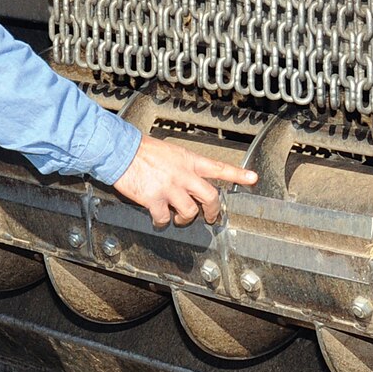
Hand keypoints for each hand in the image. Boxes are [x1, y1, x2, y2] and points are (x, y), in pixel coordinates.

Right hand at [111, 133, 255, 228]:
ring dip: (184, 219)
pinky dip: (162, 222)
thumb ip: (182, 165)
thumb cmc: (141, 149)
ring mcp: (169, 188)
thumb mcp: (169, 152)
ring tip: (178, 218)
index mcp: (188, 160)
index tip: (253, 178)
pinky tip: (158, 219)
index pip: (218, 167)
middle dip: (213, 211)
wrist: (119, 150)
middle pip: (210, 197)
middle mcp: (183, 174)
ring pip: (189, 212)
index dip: (237, 174)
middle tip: (211, 217)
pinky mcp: (154, 200)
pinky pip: (164, 219)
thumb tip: (188, 179)